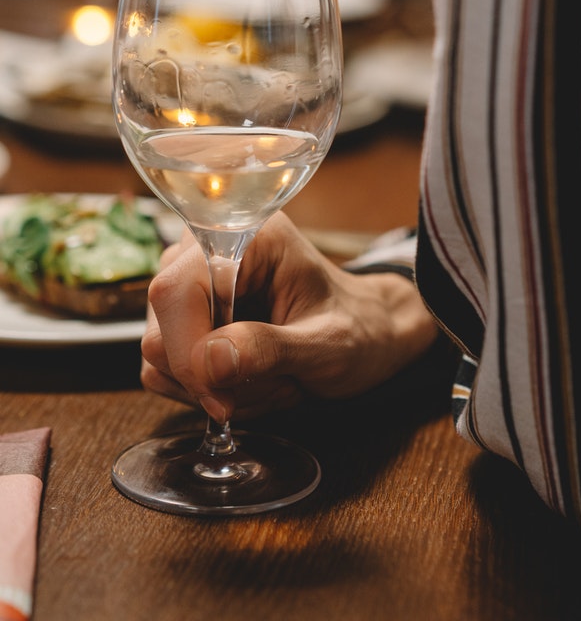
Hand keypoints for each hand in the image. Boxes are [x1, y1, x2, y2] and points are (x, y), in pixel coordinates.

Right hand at [141, 212, 437, 422]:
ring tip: (273, 377)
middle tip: (273, 382)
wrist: (366, 334)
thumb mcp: (327, 344)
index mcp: (245, 236)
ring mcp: (192, 285)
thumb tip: (208, 360)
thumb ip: (270, 349)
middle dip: (211, 375)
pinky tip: (253, 380)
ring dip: (215, 387)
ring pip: (159, 355)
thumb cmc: (357, 328)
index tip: (222, 398)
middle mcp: (207, 250)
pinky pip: (166, 371)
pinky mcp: (186, 318)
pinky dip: (208, 391)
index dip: (188, 350)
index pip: (176, 290)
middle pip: (160, 326)